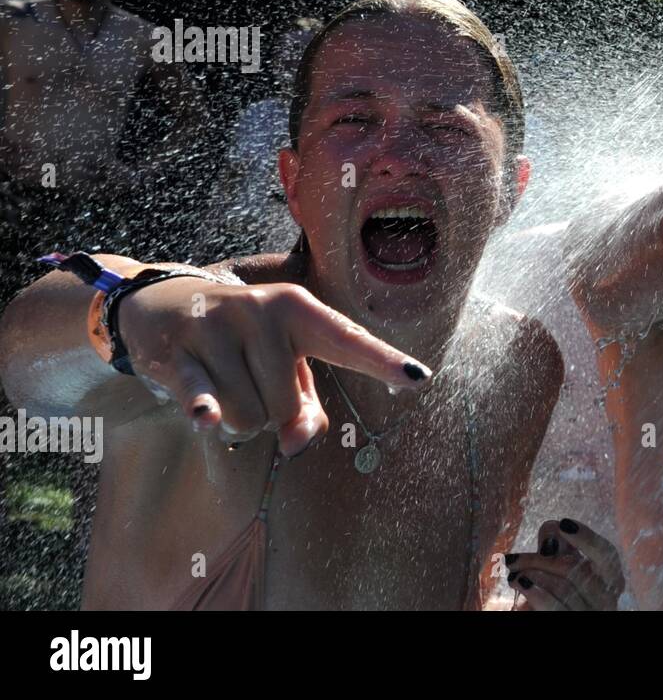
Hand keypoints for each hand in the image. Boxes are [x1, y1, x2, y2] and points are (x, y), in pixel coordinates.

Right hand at [116, 277, 432, 454]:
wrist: (162, 303)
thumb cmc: (243, 343)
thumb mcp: (283, 366)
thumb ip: (306, 408)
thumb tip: (296, 440)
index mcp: (300, 311)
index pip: (348, 340)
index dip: (383, 362)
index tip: (418, 377)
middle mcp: (263, 311)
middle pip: (286, 407)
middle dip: (269, 413)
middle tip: (248, 381)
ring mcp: (219, 327)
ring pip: (247, 417)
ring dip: (236, 419)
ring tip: (221, 383)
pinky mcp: (179, 350)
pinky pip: (203, 394)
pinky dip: (205, 410)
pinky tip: (205, 417)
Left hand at [505, 518, 624, 610]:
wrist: (547, 613)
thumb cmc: (558, 596)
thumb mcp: (558, 569)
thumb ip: (558, 547)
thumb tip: (553, 526)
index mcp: (609, 580)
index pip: (607, 555)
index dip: (587, 538)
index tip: (564, 523)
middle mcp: (607, 600)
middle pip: (579, 571)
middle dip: (542, 560)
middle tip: (514, 559)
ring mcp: (592, 614)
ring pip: (565, 589)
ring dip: (534, 575)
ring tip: (513, 573)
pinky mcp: (572, 623)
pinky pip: (556, 608)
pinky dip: (536, 593)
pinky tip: (520, 583)